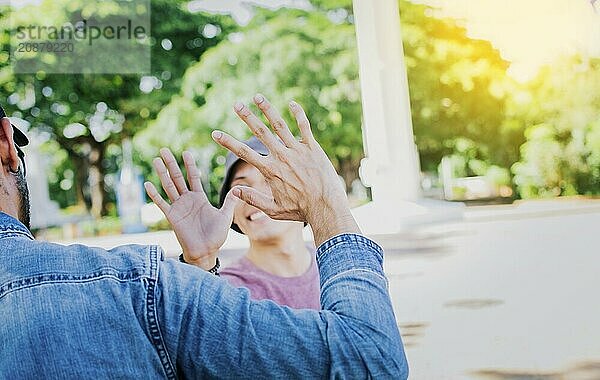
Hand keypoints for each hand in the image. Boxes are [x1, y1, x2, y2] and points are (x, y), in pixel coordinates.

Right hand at [144, 148, 238, 268]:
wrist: (206, 252)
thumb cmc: (216, 236)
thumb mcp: (226, 215)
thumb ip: (230, 201)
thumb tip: (239, 187)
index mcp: (199, 198)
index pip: (193, 177)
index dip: (190, 165)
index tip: (186, 152)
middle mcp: (187, 200)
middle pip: (178, 178)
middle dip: (172, 164)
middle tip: (164, 149)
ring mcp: (178, 207)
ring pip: (168, 187)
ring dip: (162, 173)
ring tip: (156, 160)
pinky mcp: (172, 217)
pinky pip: (161, 203)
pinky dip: (154, 195)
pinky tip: (148, 184)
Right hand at [212, 94, 360, 246]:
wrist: (326, 206)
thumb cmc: (300, 210)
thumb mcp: (273, 209)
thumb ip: (253, 199)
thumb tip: (234, 191)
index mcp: (270, 170)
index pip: (244, 153)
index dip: (227, 142)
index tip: (215, 133)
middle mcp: (282, 156)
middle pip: (261, 132)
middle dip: (247, 117)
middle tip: (236, 104)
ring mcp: (298, 150)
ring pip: (280, 125)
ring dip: (268, 109)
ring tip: (257, 97)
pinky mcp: (313, 148)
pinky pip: (304, 126)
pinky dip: (298, 114)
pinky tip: (292, 103)